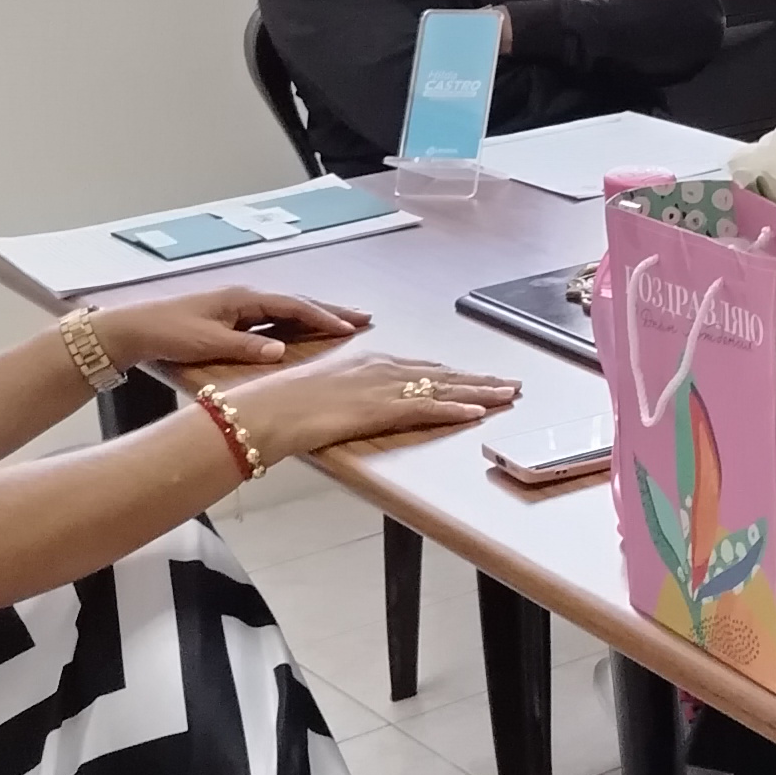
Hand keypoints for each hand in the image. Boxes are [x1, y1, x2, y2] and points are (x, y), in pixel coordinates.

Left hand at [95, 284, 371, 372]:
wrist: (133, 328)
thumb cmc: (168, 333)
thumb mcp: (207, 343)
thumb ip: (245, 348)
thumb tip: (281, 353)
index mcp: (243, 299)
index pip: (293, 306)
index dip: (323, 317)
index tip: (350, 327)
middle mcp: (245, 299)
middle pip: (296, 303)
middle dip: (330, 310)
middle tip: (363, 317)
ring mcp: (239, 307)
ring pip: (287, 310)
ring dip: (316, 316)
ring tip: (344, 322)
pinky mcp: (232, 319)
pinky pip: (274, 319)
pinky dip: (296, 324)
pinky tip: (306, 332)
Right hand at [214, 348, 521, 462]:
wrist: (264, 411)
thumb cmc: (284, 406)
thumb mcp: (326, 394)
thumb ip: (351, 397)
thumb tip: (361, 406)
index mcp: (369, 363)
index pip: (424, 368)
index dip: (456, 374)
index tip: (481, 378)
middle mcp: (381, 368)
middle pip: (442, 373)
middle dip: (479, 380)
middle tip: (511, 383)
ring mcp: (382, 387)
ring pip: (443, 386)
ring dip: (480, 392)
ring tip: (509, 395)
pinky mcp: (378, 408)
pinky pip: (425, 407)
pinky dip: (454, 409)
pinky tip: (477, 412)